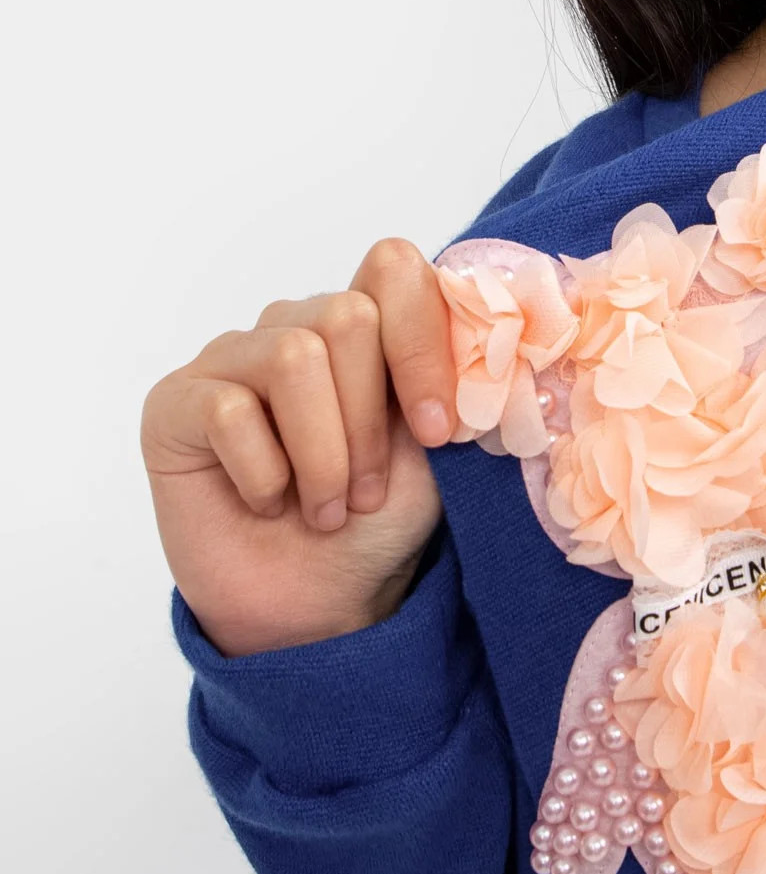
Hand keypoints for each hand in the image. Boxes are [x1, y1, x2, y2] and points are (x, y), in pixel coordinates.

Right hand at [142, 239, 457, 656]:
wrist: (316, 604)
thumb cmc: (374, 523)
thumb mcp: (435, 453)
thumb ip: (449, 384)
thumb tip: (482, 344)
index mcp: (365, 326)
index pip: (393, 268)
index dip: (421, 345)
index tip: (438, 432)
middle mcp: (295, 325)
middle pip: (347, 316)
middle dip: (369, 423)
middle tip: (365, 494)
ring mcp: (231, 358)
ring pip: (292, 357)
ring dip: (323, 456)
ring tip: (325, 509)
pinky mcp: (175, 402)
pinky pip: (229, 409)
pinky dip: (264, 476)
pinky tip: (266, 505)